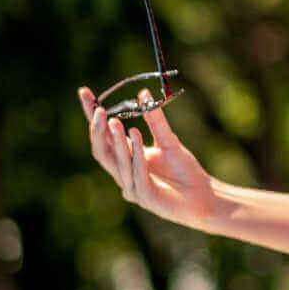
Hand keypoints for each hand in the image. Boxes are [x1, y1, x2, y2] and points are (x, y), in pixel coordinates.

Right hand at [79, 87, 217, 228]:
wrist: (204, 197)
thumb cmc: (185, 171)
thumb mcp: (168, 140)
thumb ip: (155, 120)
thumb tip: (142, 92)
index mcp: (126, 159)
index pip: (103, 135)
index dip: (92, 115)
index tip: (84, 92)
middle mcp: (123, 173)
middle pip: (101, 150)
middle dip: (97, 130)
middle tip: (99, 110)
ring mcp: (131, 187)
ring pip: (117, 162)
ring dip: (115, 140)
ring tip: (114, 120)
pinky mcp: (145, 197)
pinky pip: (136, 173)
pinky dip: (135, 154)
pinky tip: (134, 135)